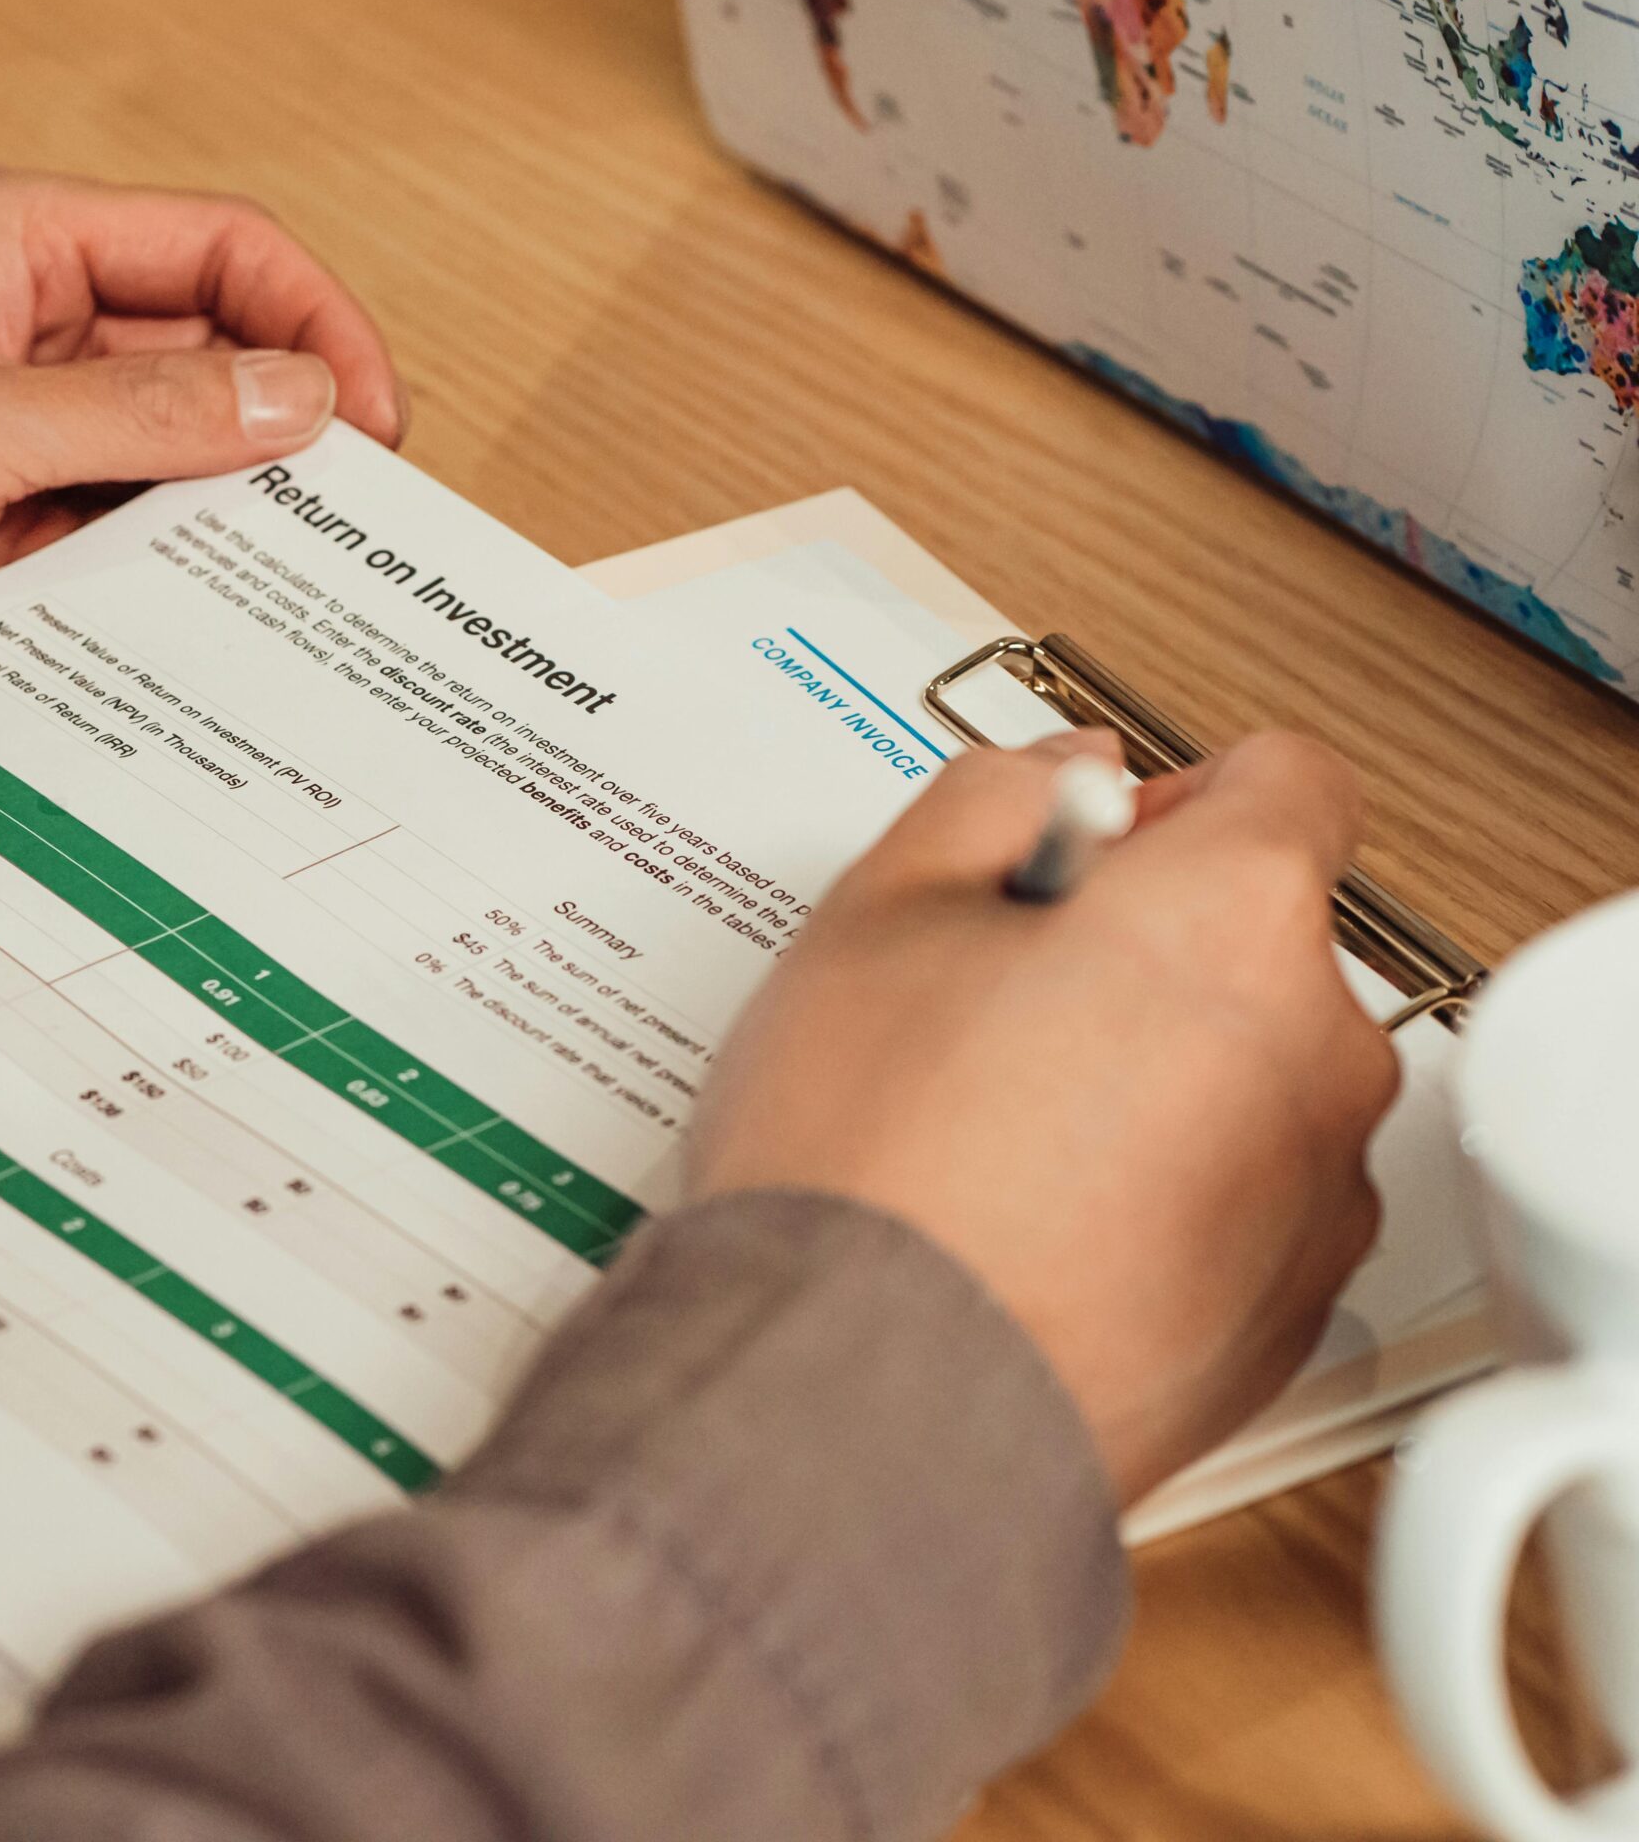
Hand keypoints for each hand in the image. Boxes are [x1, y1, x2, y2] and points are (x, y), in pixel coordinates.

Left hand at [0, 167, 406, 710]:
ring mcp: (3, 440)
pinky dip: (147, 589)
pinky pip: (101, 553)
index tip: (377, 429)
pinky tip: (188, 636)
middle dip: (281, 440)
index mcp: (17, 247)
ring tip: (281, 598)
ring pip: (162, 471)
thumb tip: (296, 400)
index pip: (224, 252)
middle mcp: (21, 333)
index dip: (318, 328)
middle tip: (354, 535)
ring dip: (214, 527)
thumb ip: (142, 414)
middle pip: (208, 364)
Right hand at [689, 730, 1397, 1502]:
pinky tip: (1026, 1229)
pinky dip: (1159, 1203)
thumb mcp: (874, 911)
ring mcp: (1313, 1199)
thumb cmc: (868, 1163)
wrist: (866, 1404)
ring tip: (991, 1139)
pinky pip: (1236, 1212)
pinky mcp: (1283, 1320)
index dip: (1174, 799)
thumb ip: (992, 796)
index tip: (1091, 848)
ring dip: (1155, 1081)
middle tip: (991, 1008)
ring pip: (1248, 1085)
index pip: (1285, 779)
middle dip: (1145, 953)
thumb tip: (1061, 778)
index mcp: (1231, 918)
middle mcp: (1314, 1053)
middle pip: (1259, 945)